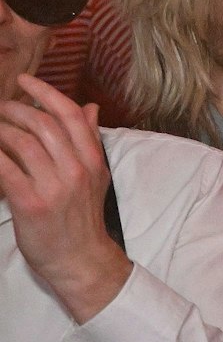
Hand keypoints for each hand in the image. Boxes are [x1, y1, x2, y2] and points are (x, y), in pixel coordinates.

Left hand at [0, 76, 131, 322]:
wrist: (81, 260)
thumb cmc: (81, 219)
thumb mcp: (94, 177)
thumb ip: (89, 140)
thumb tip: (90, 107)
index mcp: (93, 161)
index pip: (72, 115)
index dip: (46, 92)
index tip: (24, 80)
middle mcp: (77, 170)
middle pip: (43, 124)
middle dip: (15, 110)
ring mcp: (55, 187)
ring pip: (22, 142)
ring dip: (0, 130)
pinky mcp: (31, 203)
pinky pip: (5, 168)